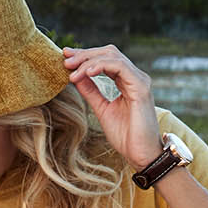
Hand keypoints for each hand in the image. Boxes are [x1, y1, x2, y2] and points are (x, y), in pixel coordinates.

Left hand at [61, 44, 162, 169]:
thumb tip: (75, 77)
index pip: (106, 59)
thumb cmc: (126, 136)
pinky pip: (120, 67)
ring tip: (72, 70)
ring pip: (113, 56)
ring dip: (89, 61)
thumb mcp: (102, 110)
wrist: (141, 154)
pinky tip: (87, 72)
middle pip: (109, 52)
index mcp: (127, 81)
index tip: (66, 57)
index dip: (86, 56)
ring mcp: (140, 80)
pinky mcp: (141, 87)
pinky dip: (101, 66)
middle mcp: (135, 77)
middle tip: (66, 60)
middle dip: (85, 54)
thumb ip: (91, 92)